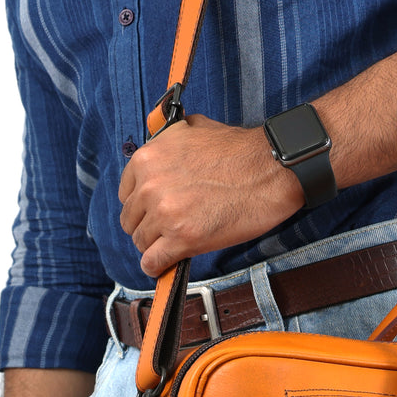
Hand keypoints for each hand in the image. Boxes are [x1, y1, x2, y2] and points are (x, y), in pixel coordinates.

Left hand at [118, 114, 302, 276]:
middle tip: (166, 230)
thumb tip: (162, 155)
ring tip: (172, 245)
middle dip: (148, 226)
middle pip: (131, 221)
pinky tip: (164, 266)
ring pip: (142, 243)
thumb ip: (167, 144)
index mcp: (148, 159)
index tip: (152, 212)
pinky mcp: (184, 238)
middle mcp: (150, 186)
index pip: (126, 194)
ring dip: (156, 246)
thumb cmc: (239, 151)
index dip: (141, 206)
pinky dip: (157, 267)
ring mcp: (166, 214)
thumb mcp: (191, 129)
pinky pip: (154, 262)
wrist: (270, 169)